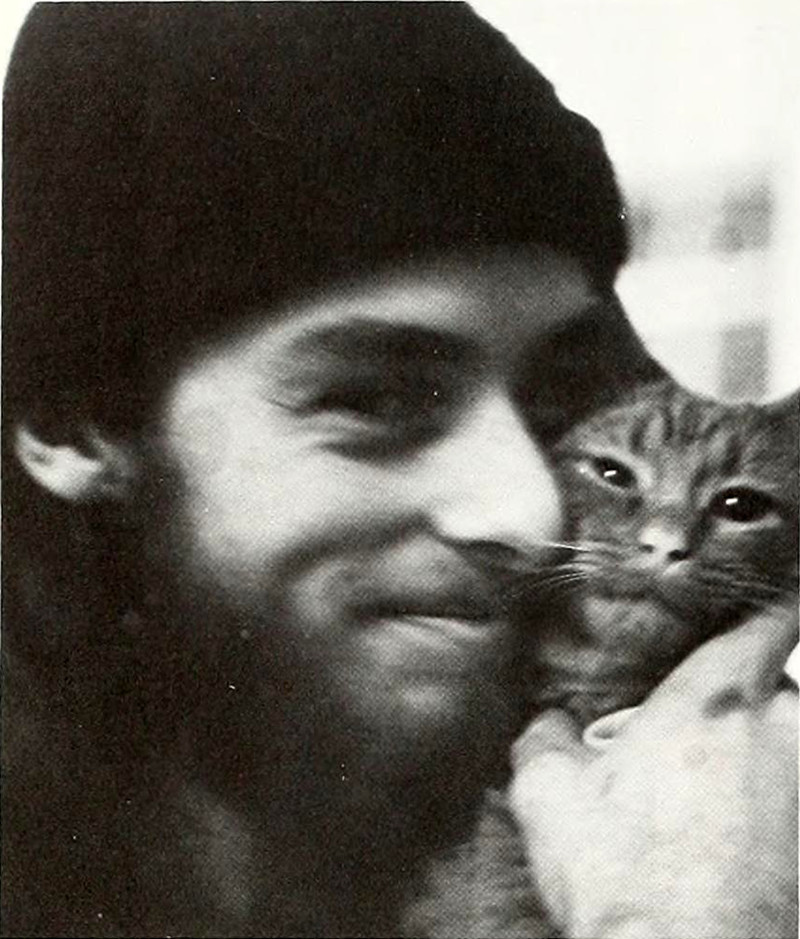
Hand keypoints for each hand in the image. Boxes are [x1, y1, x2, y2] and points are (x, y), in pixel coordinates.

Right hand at [509, 604, 797, 938]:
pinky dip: (768, 800)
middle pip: (779, 684)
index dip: (760, 604)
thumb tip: (546, 722)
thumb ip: (545, 739)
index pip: (770, 616)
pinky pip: (790, 791)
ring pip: (788, 740)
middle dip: (740, 698)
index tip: (740, 605)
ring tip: (707, 791)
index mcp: (714, 701)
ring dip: (756, 751)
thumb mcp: (550, 798)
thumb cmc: (626, 880)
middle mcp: (781, 734)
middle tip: (692, 728)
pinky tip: (723, 834)